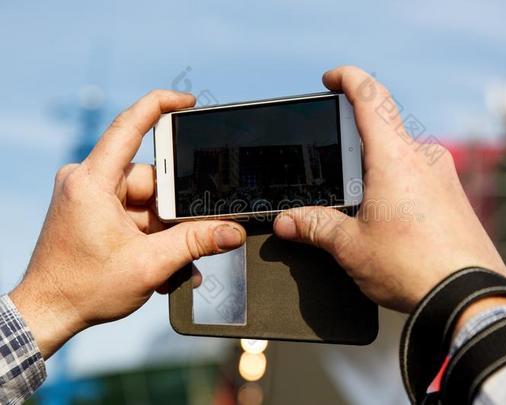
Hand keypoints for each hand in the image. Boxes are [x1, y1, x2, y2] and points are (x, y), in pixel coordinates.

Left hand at [10, 90, 245, 358]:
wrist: (49, 312)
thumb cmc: (84, 288)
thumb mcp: (149, 264)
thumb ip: (195, 243)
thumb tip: (232, 231)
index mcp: (92, 182)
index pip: (128, 127)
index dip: (160, 106)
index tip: (188, 102)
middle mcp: (88, 182)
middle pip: (152, 179)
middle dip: (174, 212)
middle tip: (186, 238)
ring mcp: (90, 197)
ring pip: (147, 201)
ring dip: (166, 232)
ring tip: (173, 263)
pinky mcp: (94, 211)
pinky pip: (135, 214)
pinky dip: (152, 236)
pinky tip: (163, 264)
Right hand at [274, 66, 505, 312]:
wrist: (469, 297)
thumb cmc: (412, 267)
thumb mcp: (350, 246)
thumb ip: (315, 226)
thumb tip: (288, 221)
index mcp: (394, 157)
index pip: (370, 97)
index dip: (348, 79)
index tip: (331, 79)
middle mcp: (424, 158)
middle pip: (383, 130)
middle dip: (354, 147)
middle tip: (336, 179)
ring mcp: (444, 177)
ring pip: (401, 157)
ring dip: (376, 171)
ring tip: (361, 210)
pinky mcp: (454, 197)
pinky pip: (420, 177)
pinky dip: (398, 186)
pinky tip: (390, 222)